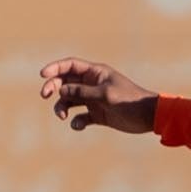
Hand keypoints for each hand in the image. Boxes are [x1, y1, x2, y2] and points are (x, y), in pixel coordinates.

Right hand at [39, 58, 157, 133]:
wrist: (148, 117)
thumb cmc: (129, 100)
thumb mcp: (104, 94)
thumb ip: (82, 92)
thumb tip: (61, 89)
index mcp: (96, 73)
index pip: (70, 65)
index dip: (55, 68)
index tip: (42, 74)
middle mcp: (92, 84)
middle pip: (65, 82)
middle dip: (53, 87)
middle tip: (45, 95)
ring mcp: (94, 100)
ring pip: (69, 100)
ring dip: (62, 107)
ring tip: (62, 116)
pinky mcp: (97, 115)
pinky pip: (80, 117)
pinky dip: (76, 122)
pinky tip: (78, 126)